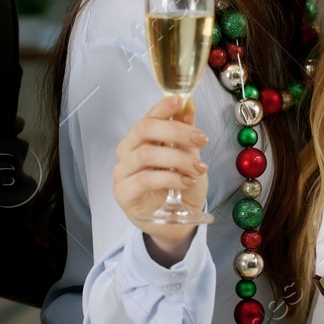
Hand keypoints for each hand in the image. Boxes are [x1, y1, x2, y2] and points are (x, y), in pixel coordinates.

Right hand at [112, 94, 209, 259]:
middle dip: (176, 131)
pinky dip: (170, 177)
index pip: (148, 117)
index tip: (181, 100)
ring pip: (146, 155)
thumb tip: (188, 105)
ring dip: (178, 158)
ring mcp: (122, 173)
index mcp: (140, 139)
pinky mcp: (123, 193)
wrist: (177, 223)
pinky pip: (145, 179)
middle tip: (201, 139)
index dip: (163, 107)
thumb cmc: (180, 188)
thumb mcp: (189, 157)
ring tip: (199, 169)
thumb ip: (185, 133)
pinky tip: (186, 181)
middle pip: (144, 130)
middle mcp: (127, 152)